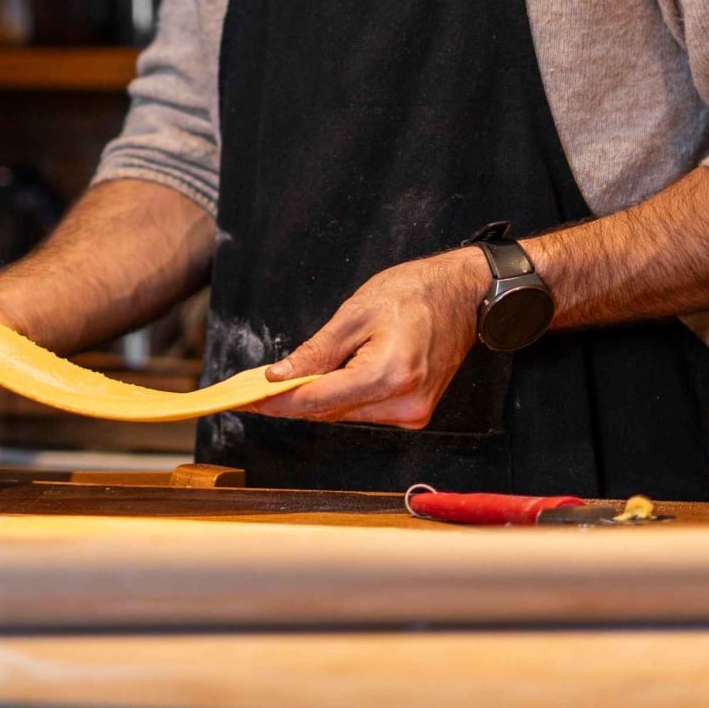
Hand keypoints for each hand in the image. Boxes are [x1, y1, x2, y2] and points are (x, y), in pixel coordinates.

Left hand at [246, 249, 489, 427]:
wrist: (462, 295)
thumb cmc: (414, 293)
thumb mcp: (355, 314)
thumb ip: (316, 352)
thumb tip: (280, 377)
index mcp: (389, 374)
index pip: (319, 400)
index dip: (279, 402)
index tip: (247, 401)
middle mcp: (404, 402)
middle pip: (330, 411)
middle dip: (290, 402)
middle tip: (253, 392)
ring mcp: (412, 412)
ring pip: (344, 414)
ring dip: (313, 400)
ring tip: (282, 385)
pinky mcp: (414, 412)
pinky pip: (362, 410)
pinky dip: (339, 398)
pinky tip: (320, 383)